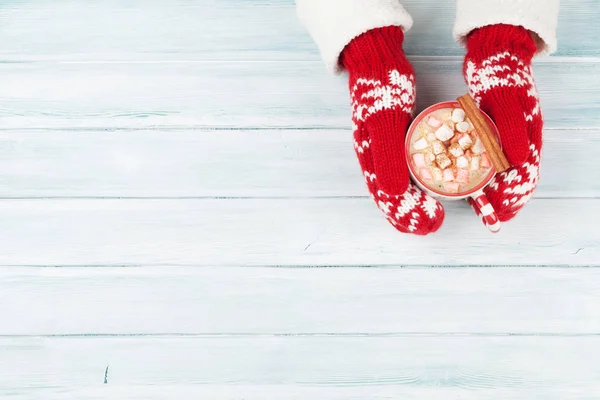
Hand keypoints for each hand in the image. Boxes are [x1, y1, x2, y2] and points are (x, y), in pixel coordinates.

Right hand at [341, 26, 443, 234]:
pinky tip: (435, 189)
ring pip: (400, 188)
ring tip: (435, 218)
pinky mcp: (399, 143)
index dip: (407, 213)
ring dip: (416, 205)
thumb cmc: (380, 86)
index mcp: (370, 157)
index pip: (387, 196)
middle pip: (393, 198)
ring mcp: (387, 152)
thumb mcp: (385, 117)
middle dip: (412, 216)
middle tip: (435, 226)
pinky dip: (420, 186)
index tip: (431, 221)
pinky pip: (409, 172)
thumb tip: (395, 193)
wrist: (378, 60)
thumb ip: (388, 154)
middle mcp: (377, 159)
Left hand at [463, 24, 541, 221]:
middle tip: (491, 219)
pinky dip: (484, 174)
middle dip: (505, 201)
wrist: (493, 51)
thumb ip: (509, 128)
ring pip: (504, 172)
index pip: (526, 174)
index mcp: (528, 134)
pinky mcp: (491, 131)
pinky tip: (471, 182)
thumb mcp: (503, 98)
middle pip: (516, 178)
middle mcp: (520, 138)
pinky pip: (491, 160)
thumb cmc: (499, 73)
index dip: (514, 196)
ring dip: (494, 191)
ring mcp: (506, 135)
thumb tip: (518, 161)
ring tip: (482, 209)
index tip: (501, 214)